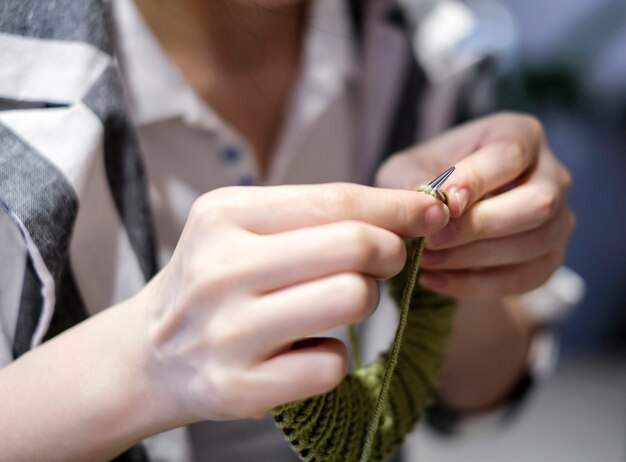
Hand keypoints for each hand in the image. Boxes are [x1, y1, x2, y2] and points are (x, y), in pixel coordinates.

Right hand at [138, 183, 448, 423]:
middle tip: (388, 260)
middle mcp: (220, 271)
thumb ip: (313, 215)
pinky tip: (308, 349)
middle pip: (354, 247)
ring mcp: (227, 333)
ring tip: (343, 300)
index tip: (431, 211)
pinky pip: (331, 365)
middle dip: (391, 252)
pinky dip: (336, 357)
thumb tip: (408, 211)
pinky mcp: (239, 388)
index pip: (335, 201)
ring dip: (365, 299)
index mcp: (224, 216)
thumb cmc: (214, 280)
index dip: (397, 206)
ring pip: (351, 299)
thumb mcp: (242, 228)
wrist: (150, 353)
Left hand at [376, 112, 573, 299]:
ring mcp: (559, 218)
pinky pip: (524, 278)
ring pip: (533, 244)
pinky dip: (476, 285)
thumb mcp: (407, 170)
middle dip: (480, 226)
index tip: (444, 204)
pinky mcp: (549, 257)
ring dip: (474, 258)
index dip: (478, 180)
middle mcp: (551, 173)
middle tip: (431, 240)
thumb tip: (428, 203)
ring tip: (425, 262)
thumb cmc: (425, 181)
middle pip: (537, 203)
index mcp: (519, 134)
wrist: (439, 217)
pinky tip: (435, 281)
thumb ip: (413, 181)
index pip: (510, 155)